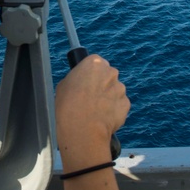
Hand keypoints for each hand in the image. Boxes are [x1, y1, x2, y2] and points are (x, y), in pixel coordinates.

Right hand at [55, 55, 129, 171]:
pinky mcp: (126, 104)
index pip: (96, 63)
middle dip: (102, 85)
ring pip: (115, 91)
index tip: (86, 83)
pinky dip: (113, 110)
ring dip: (108, 98)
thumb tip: (80, 84)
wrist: (82, 127)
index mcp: (94, 63)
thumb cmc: (68, 105)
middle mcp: (110, 72)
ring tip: (95, 111)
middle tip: (90, 98)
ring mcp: (120, 88)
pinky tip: (102, 118)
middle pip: (108, 75)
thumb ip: (77, 79)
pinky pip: (120, 105)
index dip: (90, 74)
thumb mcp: (64, 85)